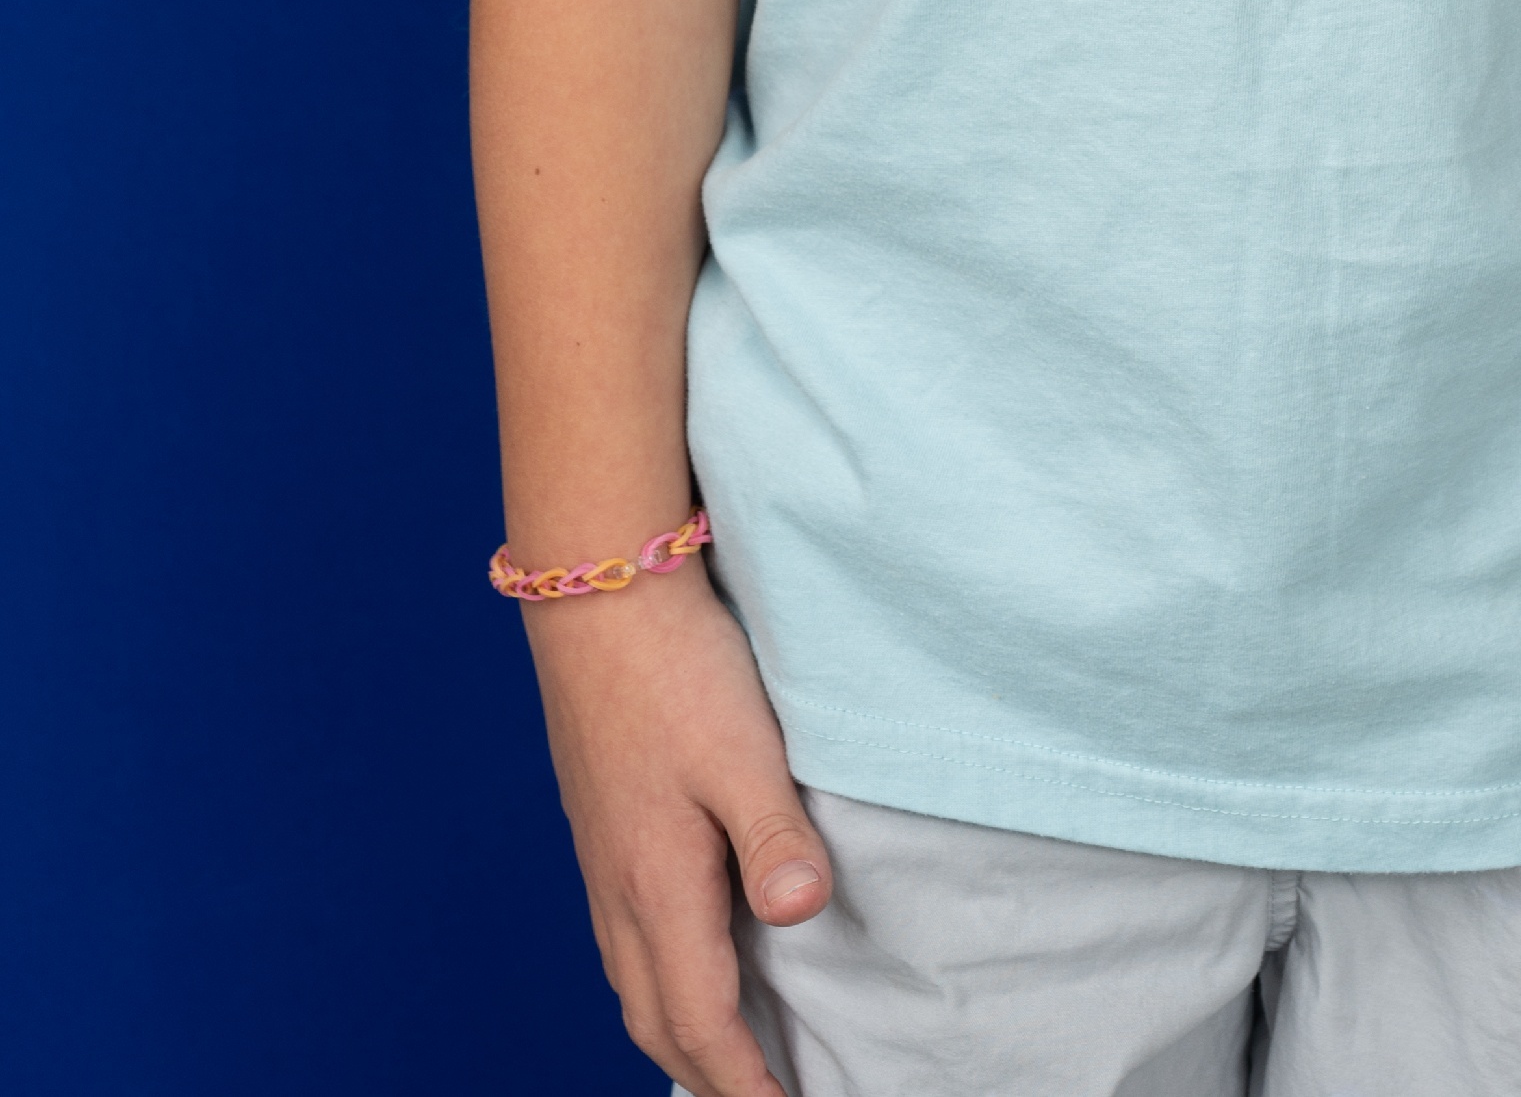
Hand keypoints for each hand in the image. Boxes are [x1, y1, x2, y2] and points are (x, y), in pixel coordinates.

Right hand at [524, 563, 831, 1096]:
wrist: (597, 594)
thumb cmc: (674, 667)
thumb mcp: (742, 749)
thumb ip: (772, 835)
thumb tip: (801, 913)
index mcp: (657, 885)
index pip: (700, 1019)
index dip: (743, 1081)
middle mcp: (619, 889)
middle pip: (656, 1018)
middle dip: (706, 1073)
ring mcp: (602, 859)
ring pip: (632, 981)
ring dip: (677, 1028)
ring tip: (726, 1053)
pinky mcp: (600, 826)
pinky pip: (623, 939)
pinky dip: (656, 979)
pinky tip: (683, 957)